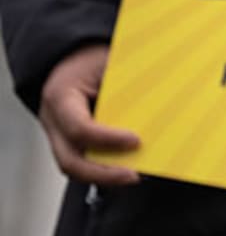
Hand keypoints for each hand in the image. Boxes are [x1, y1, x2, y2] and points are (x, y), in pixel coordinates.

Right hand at [38, 44, 139, 186]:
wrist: (71, 59)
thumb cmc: (92, 59)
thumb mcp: (108, 62)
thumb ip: (126, 84)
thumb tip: (161, 102)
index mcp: (61, 97)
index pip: (79, 127)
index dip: (107, 139)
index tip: (136, 141)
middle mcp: (53, 122)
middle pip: (70, 161)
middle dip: (103, 174)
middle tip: (134, 176)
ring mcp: (57, 135)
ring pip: (75, 167)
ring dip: (105, 175)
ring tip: (136, 175)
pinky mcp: (68, 143)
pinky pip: (83, 161)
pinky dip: (105, 167)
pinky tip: (130, 166)